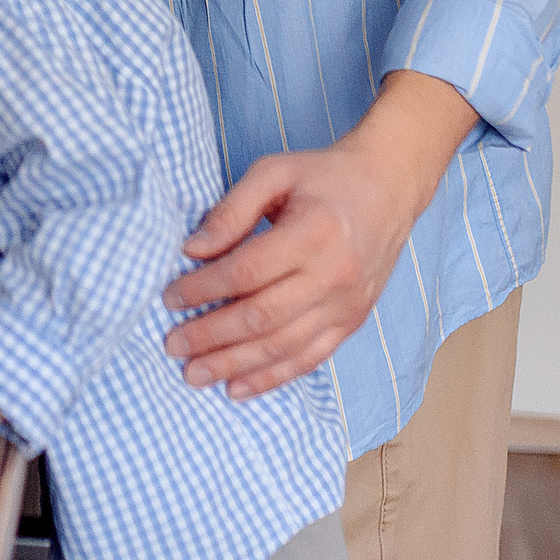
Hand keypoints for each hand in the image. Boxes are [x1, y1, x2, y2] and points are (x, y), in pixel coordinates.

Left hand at [162, 71, 477, 398]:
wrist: (389, 187)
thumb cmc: (325, 176)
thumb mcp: (274, 172)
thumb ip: (232, 210)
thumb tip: (193, 250)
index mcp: (312, 233)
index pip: (246, 272)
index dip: (203, 288)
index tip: (170, 297)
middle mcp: (333, 275)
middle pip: (261, 317)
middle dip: (210, 335)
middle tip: (172, 344)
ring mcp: (346, 305)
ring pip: (282, 346)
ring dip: (234, 366)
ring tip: (194, 374)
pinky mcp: (352, 322)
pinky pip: (309, 359)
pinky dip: (271, 377)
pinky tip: (238, 388)